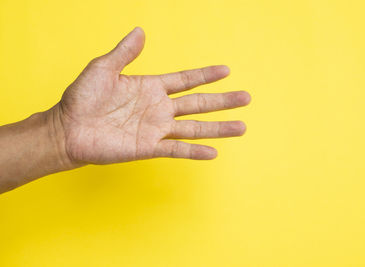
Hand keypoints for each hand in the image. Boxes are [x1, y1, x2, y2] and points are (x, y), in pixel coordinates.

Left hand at [53, 27, 250, 165]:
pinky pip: (176, 149)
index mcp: (151, 87)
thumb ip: (124, 53)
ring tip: (241, 127)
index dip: (206, 75)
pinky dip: (194, 152)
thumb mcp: (102, 68)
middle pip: (199, 103)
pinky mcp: (148, 147)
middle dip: (223, 101)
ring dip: (218, 128)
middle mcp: (158, 108)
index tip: (227, 71)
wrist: (67, 129)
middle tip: (246, 98)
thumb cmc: (81, 98)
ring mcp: (155, 129)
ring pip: (194, 127)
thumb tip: (140, 31)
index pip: (186, 80)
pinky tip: (213, 152)